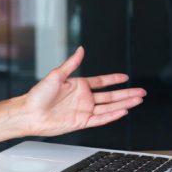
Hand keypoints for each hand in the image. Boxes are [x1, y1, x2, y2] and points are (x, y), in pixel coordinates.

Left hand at [13, 47, 144, 136]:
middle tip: (141, 91)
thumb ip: (71, 64)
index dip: (113, 79)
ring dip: (124, 103)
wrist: (30, 113)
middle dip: (126, 93)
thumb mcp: (56, 75)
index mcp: (78, 85)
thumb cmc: (38, 95)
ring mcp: (84, 110)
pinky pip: (101, 119)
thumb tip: (81, 50)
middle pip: (110, 95)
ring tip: (138, 100)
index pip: (101, 82)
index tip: (125, 77)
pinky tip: (123, 111)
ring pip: (109, 107)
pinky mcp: (82, 122)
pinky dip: (113, 115)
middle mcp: (83, 98)